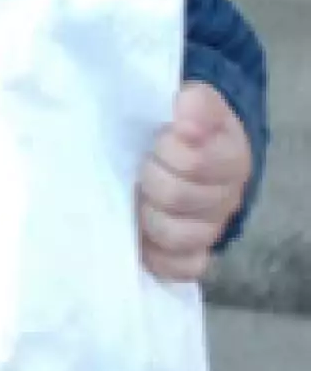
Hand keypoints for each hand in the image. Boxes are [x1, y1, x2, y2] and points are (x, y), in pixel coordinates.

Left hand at [137, 81, 251, 280]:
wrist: (186, 153)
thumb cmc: (183, 128)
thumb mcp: (193, 104)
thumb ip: (195, 102)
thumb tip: (186, 109)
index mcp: (231, 158)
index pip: (195, 162)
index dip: (167, 150)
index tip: (157, 139)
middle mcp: (227, 199)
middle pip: (177, 198)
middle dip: (151, 178)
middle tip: (142, 166)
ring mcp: (210, 230)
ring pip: (176, 235)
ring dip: (149, 215)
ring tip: (140, 197)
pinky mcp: (191, 256)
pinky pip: (179, 268)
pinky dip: (157, 254)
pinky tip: (143, 234)